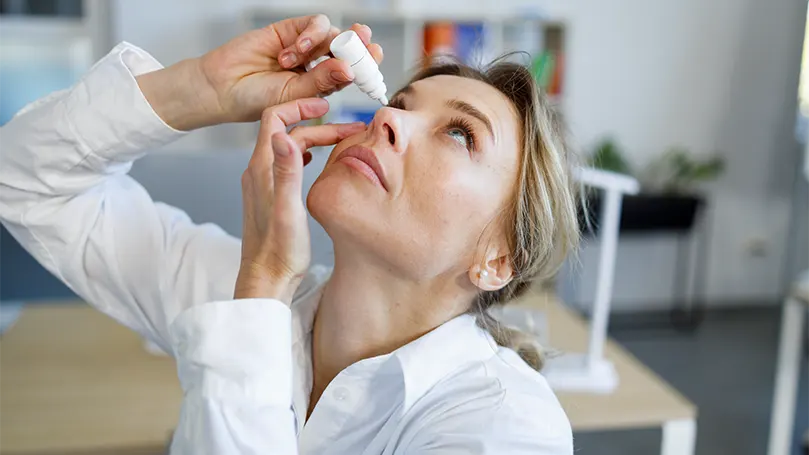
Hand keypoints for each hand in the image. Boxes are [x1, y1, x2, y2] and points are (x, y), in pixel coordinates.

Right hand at [137, 15, 382, 130]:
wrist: (222, 89)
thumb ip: (321, 81)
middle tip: (367, 45)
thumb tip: (349, 69)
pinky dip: (307, 35)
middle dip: (360, 46)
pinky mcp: (289, 29)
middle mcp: (317, 64)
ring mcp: (304, 46)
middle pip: (348, 48)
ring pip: (332, 34)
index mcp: (323, 85)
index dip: (367, 66)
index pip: (352, 72)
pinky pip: (312, 24)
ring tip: (297, 59)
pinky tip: (291, 51)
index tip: (376, 62)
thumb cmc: (256, 101)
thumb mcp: (293, 96)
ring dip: (322, 43)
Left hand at [234, 98, 364, 303]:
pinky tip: (316, 160)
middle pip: (286, 132)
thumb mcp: (288, 208)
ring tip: (340, 141)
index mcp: (262, 169)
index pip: (274, 118)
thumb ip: (287, 171)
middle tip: (350, 129)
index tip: (327, 106)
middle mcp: (259, 172)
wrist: (266, 280)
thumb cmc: (280, 250)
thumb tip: (283, 135)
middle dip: (318, 125)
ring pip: (288, 147)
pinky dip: (305, 154)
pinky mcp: (269, 196)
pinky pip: (286, 163)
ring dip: (314, 139)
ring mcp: (262, 184)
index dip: (300, 106)